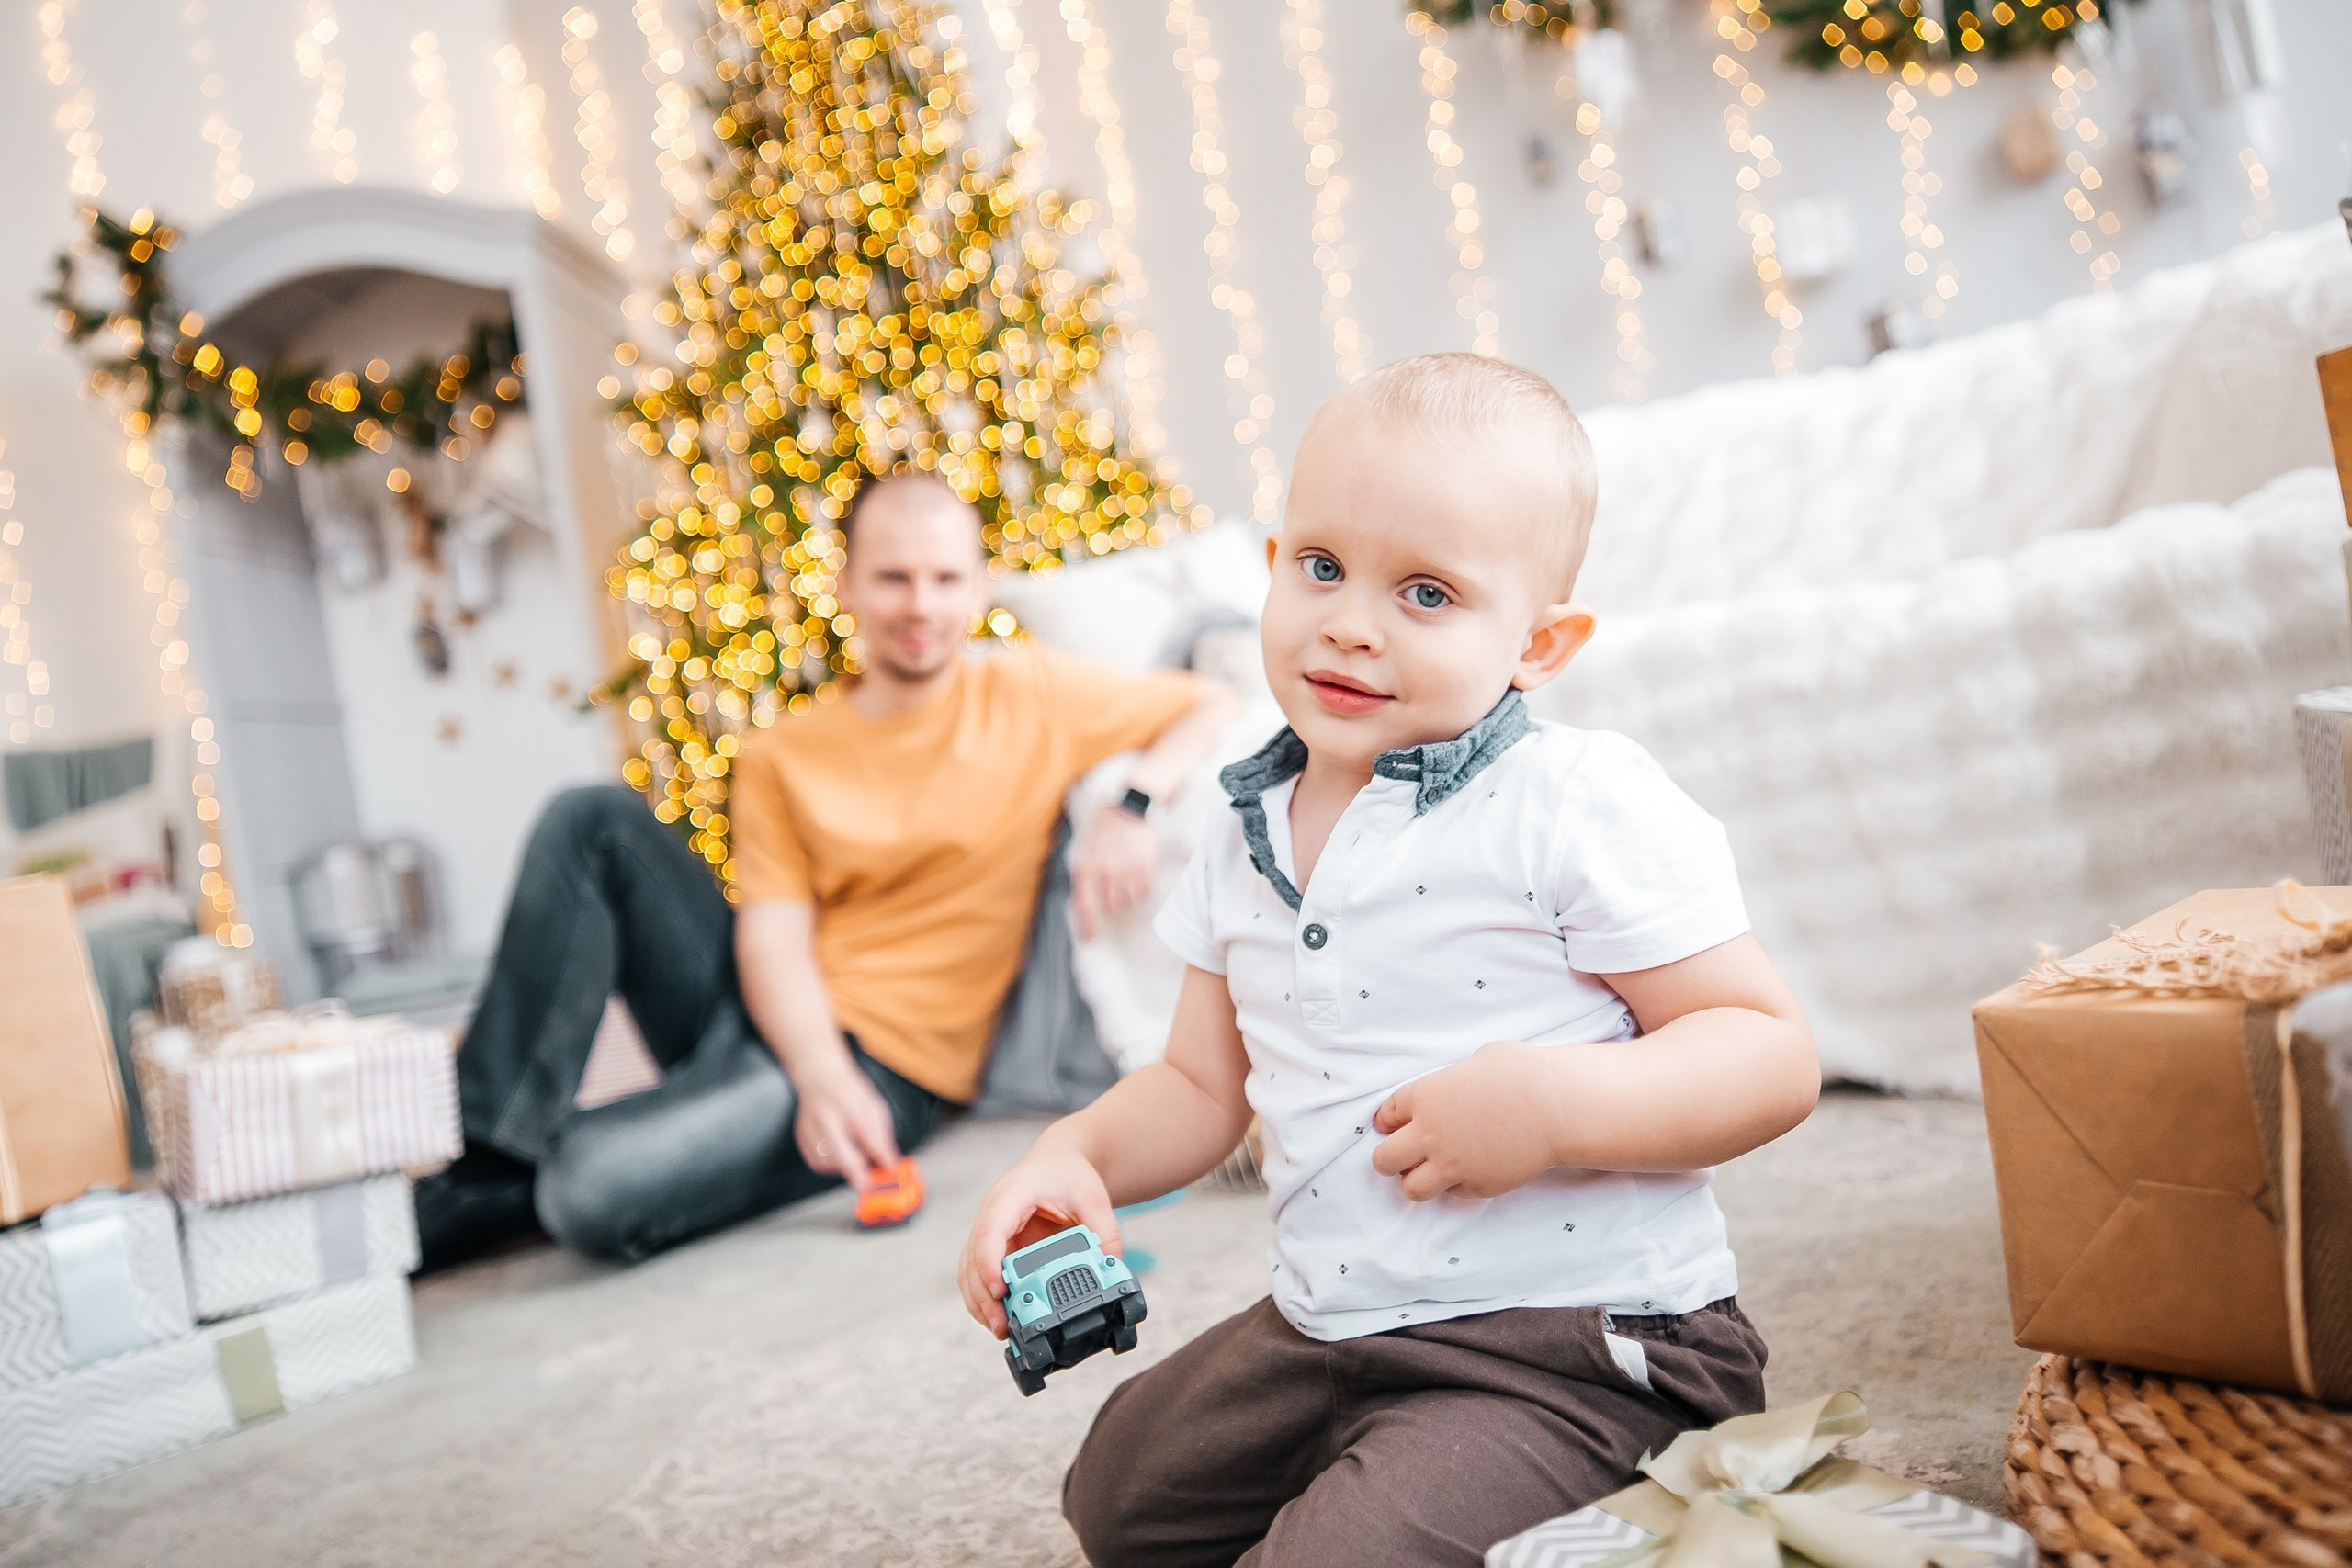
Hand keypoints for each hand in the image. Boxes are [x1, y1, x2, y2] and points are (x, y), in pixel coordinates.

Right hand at [792, 1057, 899, 1191]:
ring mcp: (809, 1127)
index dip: (880, 1156)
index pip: (866, 1136)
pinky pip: (816, 1163)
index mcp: (847, 1102)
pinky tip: (840, 1159)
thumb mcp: (874, 1105)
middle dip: (858, 1174)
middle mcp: (825, 1115)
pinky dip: (831, 1167)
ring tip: (856, 1163)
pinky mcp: (801, 1137)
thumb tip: (889, 1161)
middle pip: (841, 1155)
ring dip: (845, 1170)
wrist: (819, 1077)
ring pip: (828, 1163)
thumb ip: (882, 1134)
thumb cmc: (849, 1091)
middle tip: (869, 1183)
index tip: (889, 1169)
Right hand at [959, 1141, 1120, 1338]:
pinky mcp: (994, 1246)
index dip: (990, 1262)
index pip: (991, 1230)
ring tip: (1000, 1330)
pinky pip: (978, 1274)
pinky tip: (997, 1318)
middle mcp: (992, 1213)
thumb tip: (1110, 1272)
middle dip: (984, 1294)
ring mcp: (989, 1230)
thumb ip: (1104, 1233)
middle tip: (1001, 1325)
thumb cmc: (1069, 1174)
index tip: (1000, 1290)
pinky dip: (983, 1297)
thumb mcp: (1094, 1198)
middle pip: (973, 1257)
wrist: (1057, 1162)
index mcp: (1012, 1196)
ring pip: (969, 1270)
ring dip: (979, 1301)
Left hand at [1070, 804, 1157, 940]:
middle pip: (1109, 906)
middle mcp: (1105, 871)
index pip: (1084, 905)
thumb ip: (1084, 877)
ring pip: (1127, 901)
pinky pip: (1144, 892)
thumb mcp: (1085, 851)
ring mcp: (1126, 869)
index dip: (1086, 926)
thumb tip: (1082, 905)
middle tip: (1113, 886)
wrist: (1128, 808)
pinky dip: (1141, 890)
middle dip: (1110, 902)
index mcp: (1086, 867)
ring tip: (1126, 880)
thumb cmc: (1104, 832)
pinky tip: (1138, 876)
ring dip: (1126, 897)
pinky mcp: (1145, 865)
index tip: (1090, 939)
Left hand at [1371, 1040, 1564, 1200]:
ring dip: (1418, 1179)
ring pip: (1410, 1188)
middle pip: (1383, 1160)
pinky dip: (1456, 1185)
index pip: (1385, 1117)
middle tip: (1408, 1154)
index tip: (1396, 1125)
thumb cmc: (1521, 1073)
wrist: (1556, 1106)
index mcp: (1424, 1097)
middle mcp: (1429, 1134)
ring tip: (1435, 1169)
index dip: (1390, 1122)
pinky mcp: (1476, 1186)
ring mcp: (1451, 1164)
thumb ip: (1450, 1082)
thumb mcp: (1475, 1062)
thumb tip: (1451, 1091)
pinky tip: (1473, 1168)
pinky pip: (1452, 1193)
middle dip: (1391, 1157)